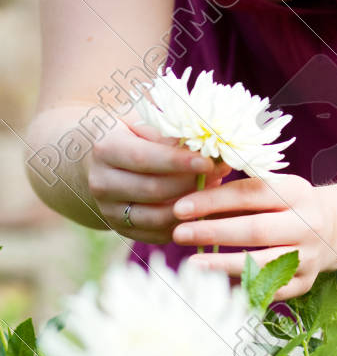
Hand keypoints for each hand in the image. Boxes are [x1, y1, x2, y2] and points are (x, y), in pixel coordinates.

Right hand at [86, 116, 230, 242]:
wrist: (96, 160)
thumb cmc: (129, 133)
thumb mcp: (142, 121)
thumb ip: (167, 131)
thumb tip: (202, 142)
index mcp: (105, 149)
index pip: (144, 159)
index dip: (178, 162)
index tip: (207, 161)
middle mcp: (101, 183)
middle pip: (152, 190)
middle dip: (190, 183)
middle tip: (220, 171)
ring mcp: (109, 210)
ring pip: (155, 217)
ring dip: (190, 205)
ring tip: (214, 187)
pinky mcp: (120, 229)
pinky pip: (157, 233)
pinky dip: (182, 223)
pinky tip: (202, 206)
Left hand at [171, 172, 336, 298]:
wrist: (332, 229)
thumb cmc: (288, 205)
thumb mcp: (274, 188)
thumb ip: (240, 193)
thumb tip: (194, 201)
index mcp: (297, 191)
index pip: (251, 193)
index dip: (214, 200)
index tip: (181, 207)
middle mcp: (308, 223)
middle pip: (256, 229)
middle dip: (214, 232)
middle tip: (178, 234)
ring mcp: (309, 255)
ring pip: (263, 262)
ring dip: (223, 264)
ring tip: (191, 264)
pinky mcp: (306, 282)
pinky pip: (271, 290)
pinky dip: (244, 288)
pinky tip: (217, 286)